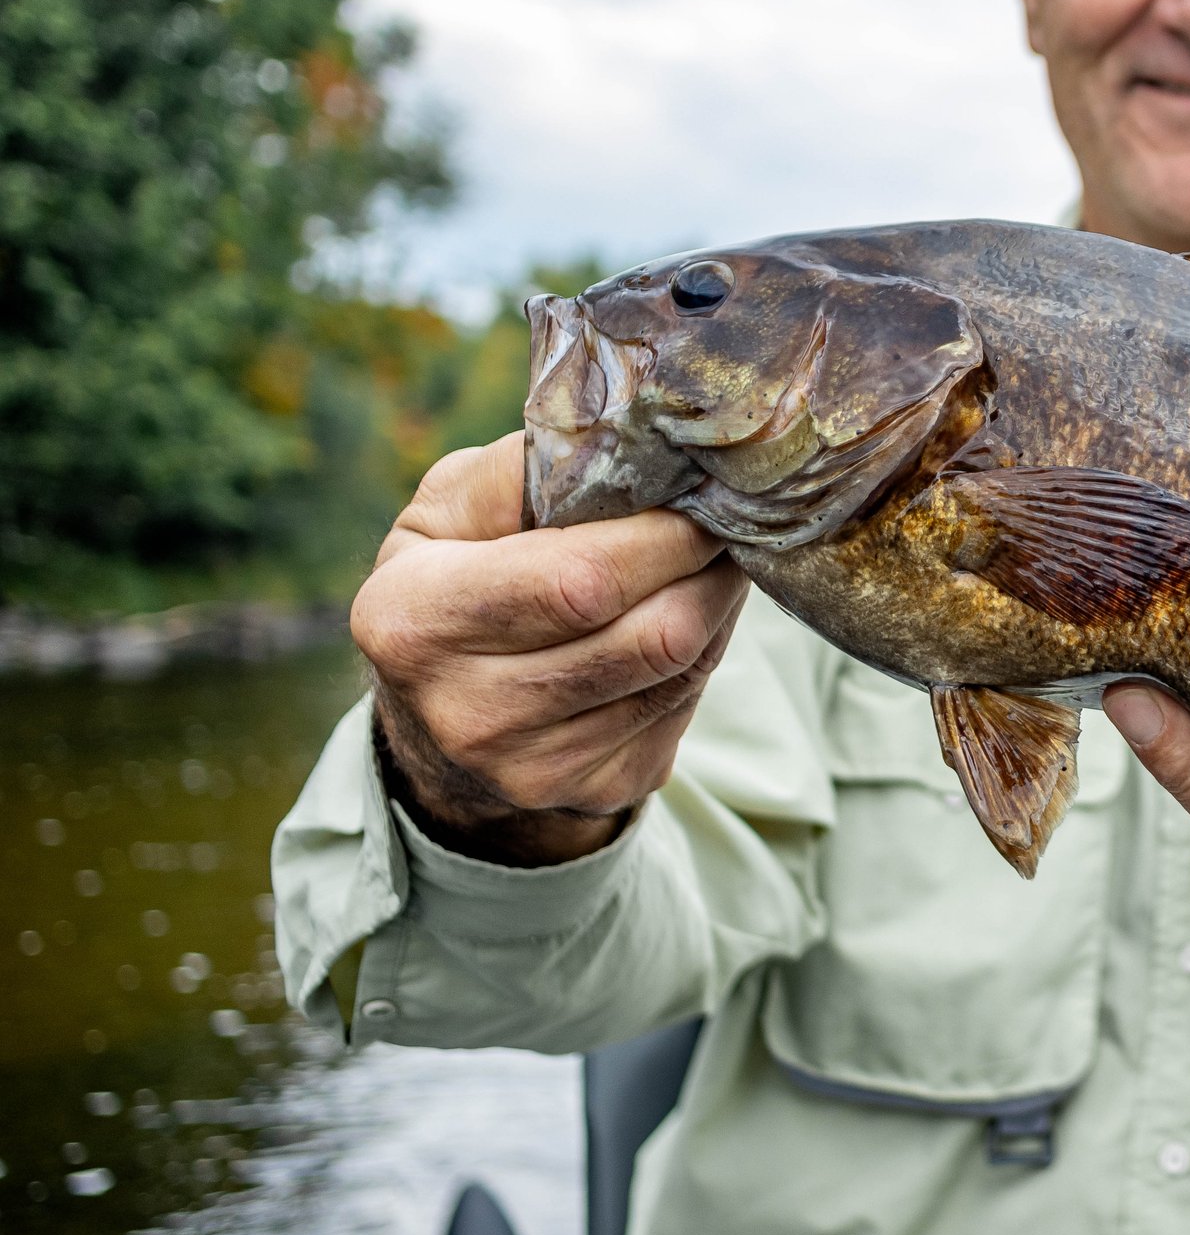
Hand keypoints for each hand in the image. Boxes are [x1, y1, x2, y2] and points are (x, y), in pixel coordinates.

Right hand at [350, 431, 747, 866]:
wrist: (436, 714)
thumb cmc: (451, 577)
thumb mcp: (446, 512)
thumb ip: (520, 472)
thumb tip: (626, 443)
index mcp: (415, 624)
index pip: (576, 582)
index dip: (660, 537)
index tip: (701, 492)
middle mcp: (468, 714)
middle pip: (650, 636)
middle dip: (708, 566)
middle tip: (729, 517)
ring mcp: (533, 768)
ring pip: (680, 671)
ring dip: (716, 605)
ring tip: (710, 558)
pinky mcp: (593, 791)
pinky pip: (685, 708)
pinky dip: (704, 650)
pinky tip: (686, 614)